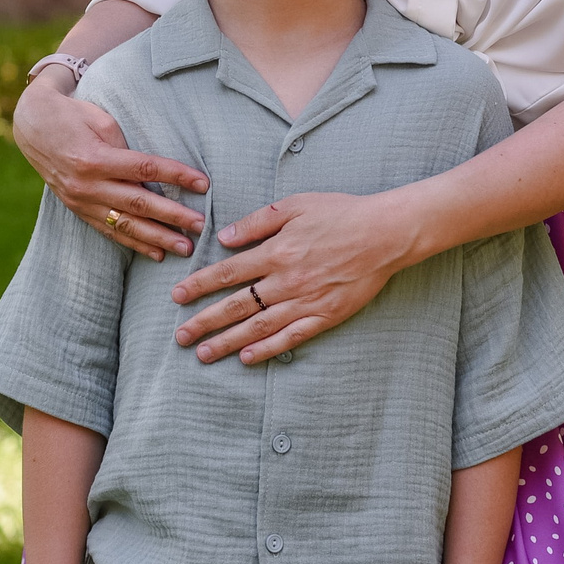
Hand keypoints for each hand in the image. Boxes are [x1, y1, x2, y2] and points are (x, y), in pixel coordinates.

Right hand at [12, 74, 206, 260]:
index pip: (145, 168)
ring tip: (186, 248)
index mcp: (96, 158)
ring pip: (126, 225)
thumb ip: (126, 147)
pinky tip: (157, 254)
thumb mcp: (101, 121)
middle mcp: (88, 185)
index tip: (203, 183)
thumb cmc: (73, 116)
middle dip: (173, 217)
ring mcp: (81, 202)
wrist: (33, 126)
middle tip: (201, 225)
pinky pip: (110, 232)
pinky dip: (135, 244)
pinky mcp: (79, 211)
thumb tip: (156, 171)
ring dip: (158, 238)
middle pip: (139, 203)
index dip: (176, 176)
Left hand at [169, 190, 422, 364]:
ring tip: (203, 354)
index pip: (228, 273)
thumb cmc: (342, 213)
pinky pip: (291, 338)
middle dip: (204, 322)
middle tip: (180, 337)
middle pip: (236, 306)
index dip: (199, 286)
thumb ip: (257, 222)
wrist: (386, 233)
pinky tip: (247, 358)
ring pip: (258, 327)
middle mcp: (286, 280)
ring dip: (227, 342)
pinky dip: (267, 349)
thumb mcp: (295, 205)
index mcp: (276, 251)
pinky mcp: (325, 316)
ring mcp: (306, 301)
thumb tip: (224, 237)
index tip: (177, 296)